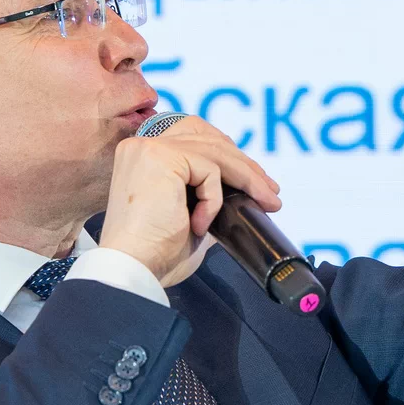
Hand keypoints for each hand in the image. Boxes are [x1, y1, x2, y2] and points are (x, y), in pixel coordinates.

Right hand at [99, 117, 281, 284]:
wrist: (133, 268)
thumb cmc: (154, 253)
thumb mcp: (188, 216)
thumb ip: (205, 197)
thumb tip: (238, 193)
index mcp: (143, 156)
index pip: (194, 135)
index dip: (227, 152)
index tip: (253, 178)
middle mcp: (142, 145)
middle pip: (209, 139)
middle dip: (245, 165)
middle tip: (270, 191)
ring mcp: (150, 148)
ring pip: (216, 152)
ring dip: (247, 179)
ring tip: (267, 201)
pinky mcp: (161, 157)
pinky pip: (209, 171)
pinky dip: (214, 200)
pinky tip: (201, 225)